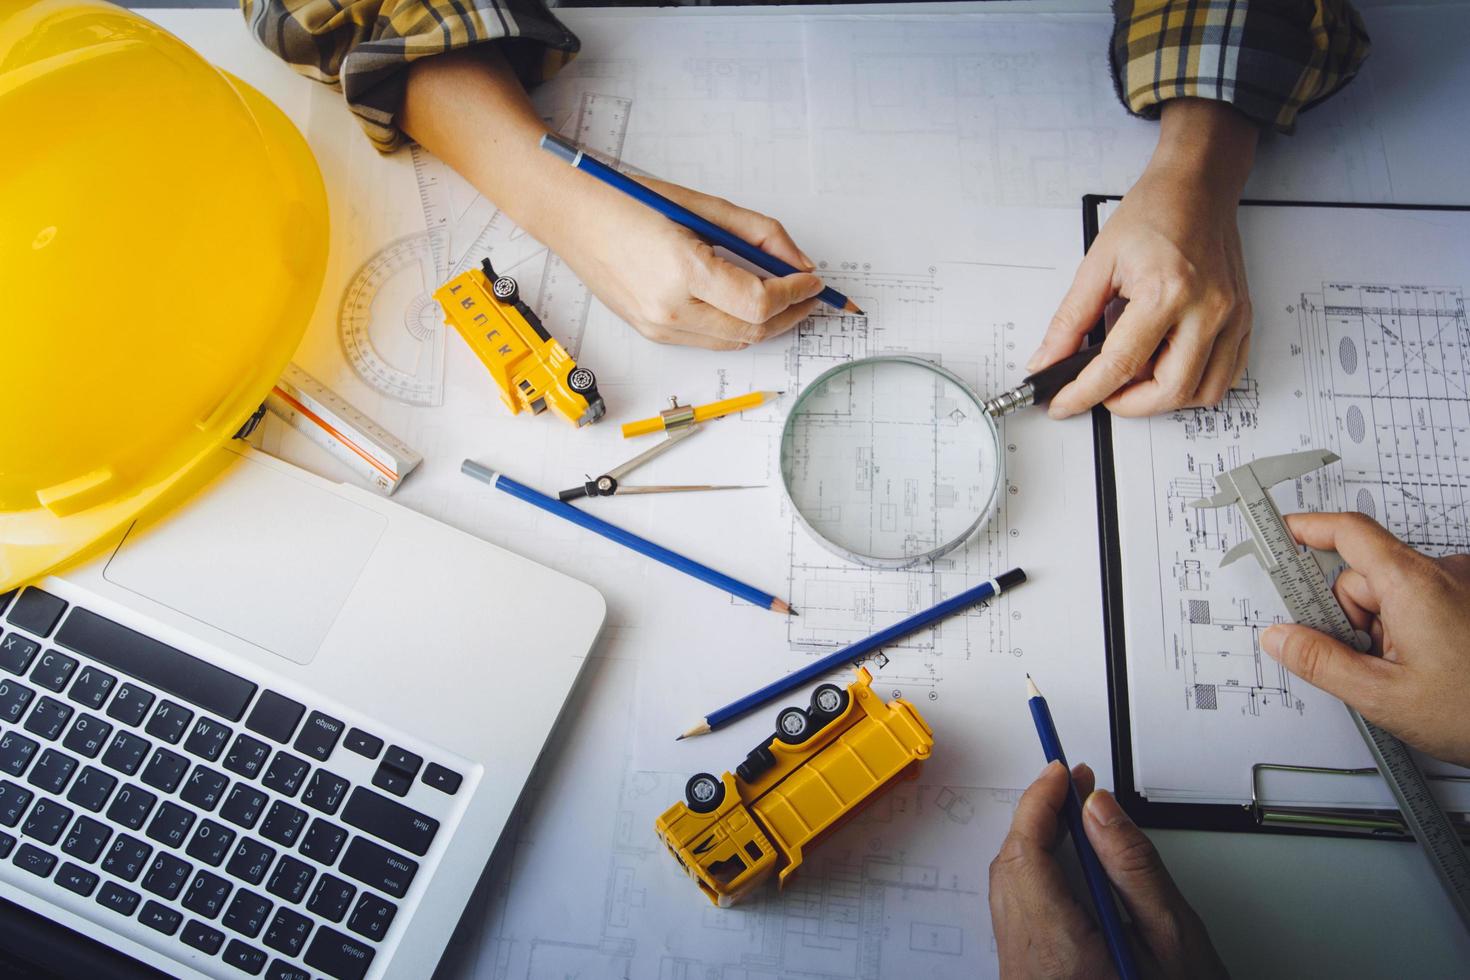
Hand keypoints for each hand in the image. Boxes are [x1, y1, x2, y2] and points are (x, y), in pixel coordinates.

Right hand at [402, 48, 822, 350]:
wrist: (570, 214)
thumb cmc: (630, 200)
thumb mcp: (702, 206)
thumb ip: (757, 234)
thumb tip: (798, 263)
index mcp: (683, 271)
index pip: (760, 301)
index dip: (796, 293)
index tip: (813, 280)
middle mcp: (669, 310)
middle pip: (752, 330)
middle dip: (789, 315)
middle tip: (809, 295)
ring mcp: (658, 327)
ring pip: (733, 341)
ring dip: (766, 325)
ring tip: (786, 300)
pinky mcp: (650, 332)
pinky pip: (708, 339)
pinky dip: (736, 326)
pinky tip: (747, 305)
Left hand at [989, 761, 1224, 978]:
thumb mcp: (1170, 938)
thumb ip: (1133, 867)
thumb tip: (1099, 809)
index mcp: (1055, 946)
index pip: (1028, 849)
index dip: (1041, 801)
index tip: (1062, 770)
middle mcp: (1025, 959)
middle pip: (1014, 866)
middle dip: (1039, 818)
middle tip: (1072, 785)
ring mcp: (1021, 970)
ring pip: (1013, 889)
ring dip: (1037, 846)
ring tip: (1075, 819)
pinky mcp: (1026, 976)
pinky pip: (1021, 911)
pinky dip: (1038, 878)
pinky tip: (1067, 868)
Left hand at [1031, 99, 1258, 417]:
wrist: (1197, 188)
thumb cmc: (1153, 215)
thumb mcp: (1098, 264)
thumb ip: (1070, 320)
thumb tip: (1048, 359)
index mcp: (1167, 291)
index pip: (1121, 364)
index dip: (1085, 393)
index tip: (1064, 405)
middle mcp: (1207, 308)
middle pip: (1169, 389)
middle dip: (1128, 404)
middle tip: (1102, 392)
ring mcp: (1231, 316)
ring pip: (1203, 392)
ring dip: (1163, 400)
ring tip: (1135, 378)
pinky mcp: (1243, 319)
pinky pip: (1226, 375)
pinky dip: (1195, 386)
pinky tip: (1168, 369)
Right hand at [1261, 513, 1469, 767]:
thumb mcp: (1384, 696)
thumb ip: (1321, 662)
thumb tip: (1281, 639)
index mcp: (1414, 583)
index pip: (1348, 532)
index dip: (1308, 529)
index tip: (1280, 533)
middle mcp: (1442, 573)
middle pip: (1363, 575)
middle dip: (1350, 616)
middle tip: (1360, 661)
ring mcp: (1462, 587)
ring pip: (1391, 594)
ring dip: (1382, 628)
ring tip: (1402, 673)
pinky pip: (1420, 602)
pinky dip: (1408, 629)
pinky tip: (1422, 668)